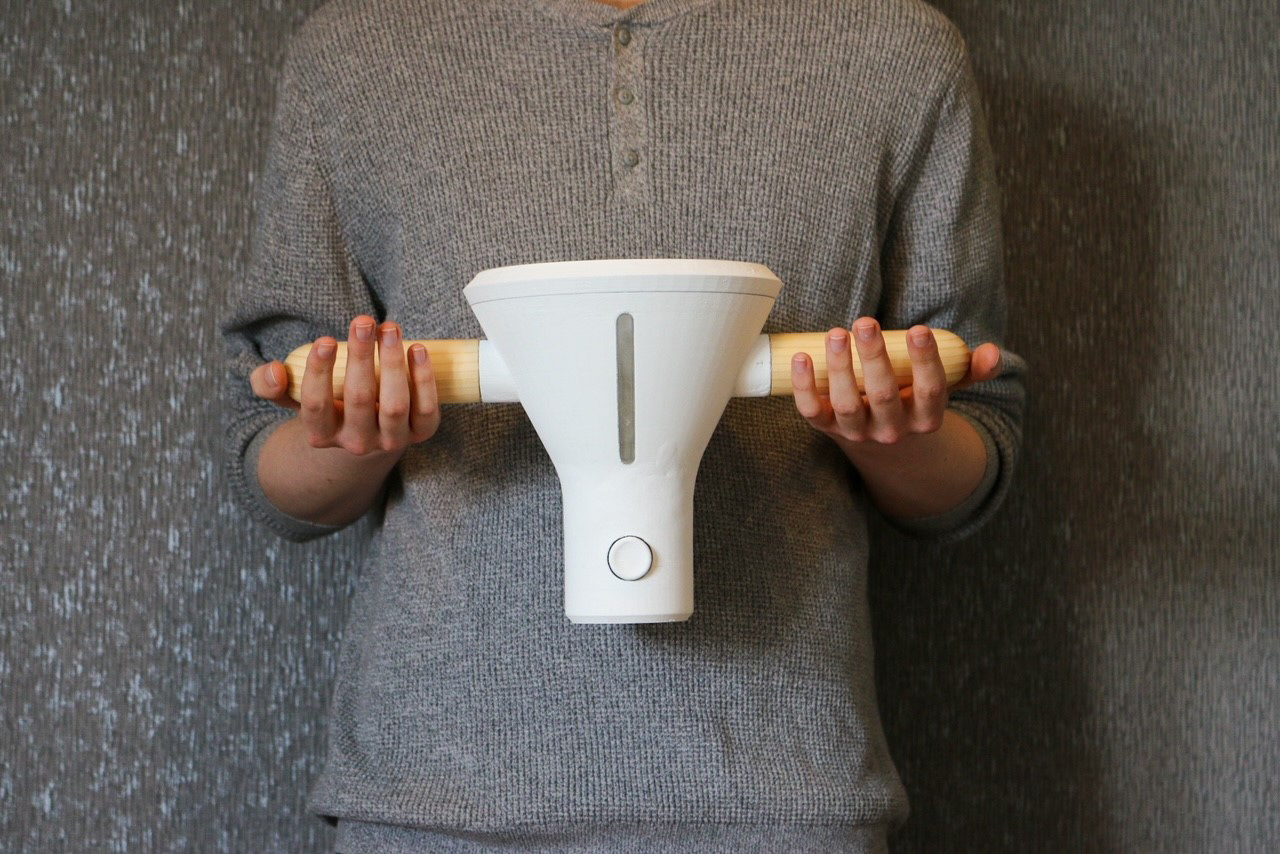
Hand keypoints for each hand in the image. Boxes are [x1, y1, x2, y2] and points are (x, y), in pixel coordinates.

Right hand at [250, 316, 440, 454]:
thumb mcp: (292, 397)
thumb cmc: (328, 405)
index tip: (324, 340)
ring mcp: (390, 441)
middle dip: (361, 357)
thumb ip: (270, 384)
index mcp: (321, 434)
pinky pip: (426, 410)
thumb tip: (276, 370)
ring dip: (394, 363)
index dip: (319, 372)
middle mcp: (356, 443)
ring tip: (389, 329)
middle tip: (363, 322)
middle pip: (359, 399)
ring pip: (394, 405)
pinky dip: (424, 380)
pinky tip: (418, 349)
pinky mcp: (420, 433)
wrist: (366, 434)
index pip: (316, 405)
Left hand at [791, 318, 1001, 444]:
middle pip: (884, 395)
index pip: (930, 390)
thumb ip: (971, 369)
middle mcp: (892, 430)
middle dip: (874, 358)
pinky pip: (812, 412)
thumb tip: (992, 352)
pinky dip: (802, 387)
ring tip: (837, 333)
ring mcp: (857, 432)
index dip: (926, 361)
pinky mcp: (827, 429)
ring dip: (839, 369)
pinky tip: (800, 358)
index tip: (919, 330)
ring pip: (848, 404)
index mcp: (926, 418)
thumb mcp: (947, 388)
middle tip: (865, 321)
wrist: (882, 444)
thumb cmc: (914, 401)